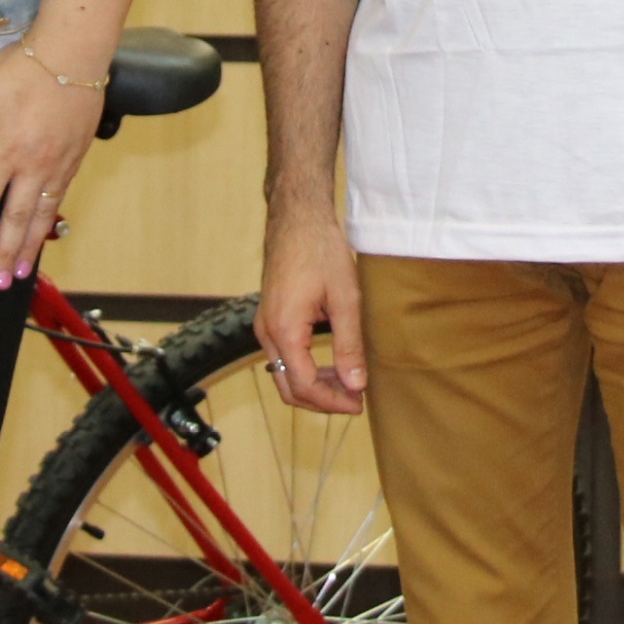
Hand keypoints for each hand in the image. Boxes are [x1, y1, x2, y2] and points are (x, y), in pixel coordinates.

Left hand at [0, 41, 104, 287]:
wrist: (74, 52)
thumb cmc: (24, 67)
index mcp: (6, 150)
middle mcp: (34, 164)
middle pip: (16, 219)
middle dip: (3, 253)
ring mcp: (58, 164)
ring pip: (42, 215)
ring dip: (30, 246)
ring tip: (20, 271)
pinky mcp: (76, 157)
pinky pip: (60, 197)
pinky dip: (51, 220)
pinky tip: (45, 232)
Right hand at [259, 207, 366, 415]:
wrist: (297, 219)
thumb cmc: (321, 251)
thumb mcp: (345, 299)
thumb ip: (349, 345)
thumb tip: (355, 384)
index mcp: (284, 331)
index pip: (304, 386)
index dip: (332, 402)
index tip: (358, 404)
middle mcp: (267, 333)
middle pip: (288, 388)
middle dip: (321, 401)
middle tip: (354, 401)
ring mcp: (264, 325)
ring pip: (283, 376)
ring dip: (313, 387)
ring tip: (347, 386)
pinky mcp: (269, 318)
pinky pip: (283, 358)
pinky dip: (304, 370)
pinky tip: (330, 365)